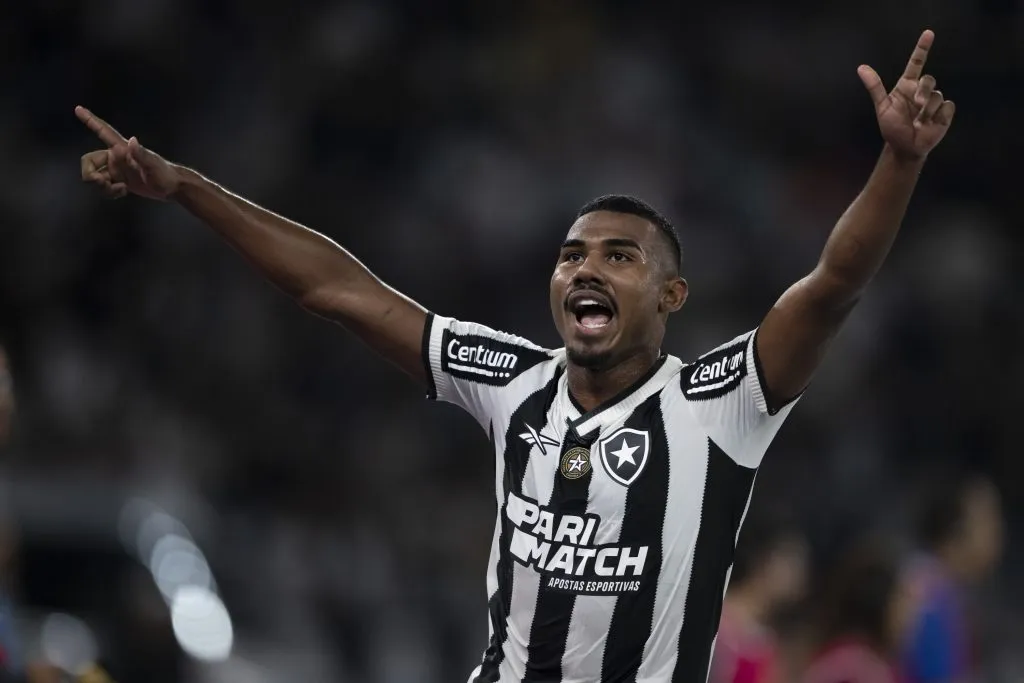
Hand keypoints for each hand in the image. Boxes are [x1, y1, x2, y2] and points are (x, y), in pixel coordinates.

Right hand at [76, 106, 179, 200]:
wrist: (172, 188)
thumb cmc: (165, 175)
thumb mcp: (153, 166)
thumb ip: (141, 154)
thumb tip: (132, 141)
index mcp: (122, 149)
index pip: (103, 131)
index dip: (90, 120)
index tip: (78, 108)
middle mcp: (116, 157)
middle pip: (88, 162)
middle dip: (91, 176)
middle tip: (105, 184)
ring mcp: (117, 169)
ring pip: (94, 176)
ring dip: (102, 187)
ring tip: (121, 190)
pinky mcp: (119, 180)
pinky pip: (102, 186)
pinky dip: (108, 192)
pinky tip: (123, 192)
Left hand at [858, 30, 954, 161]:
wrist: (904, 147)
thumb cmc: (892, 127)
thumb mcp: (882, 107)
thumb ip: (874, 87)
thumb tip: (861, 67)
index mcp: (907, 87)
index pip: (916, 63)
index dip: (922, 48)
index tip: (928, 33)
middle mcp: (921, 91)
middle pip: (929, 79)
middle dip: (923, 91)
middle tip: (916, 104)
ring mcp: (934, 101)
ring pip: (937, 95)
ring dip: (927, 110)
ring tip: (919, 122)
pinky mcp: (945, 112)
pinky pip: (947, 106)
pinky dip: (938, 116)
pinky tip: (930, 124)